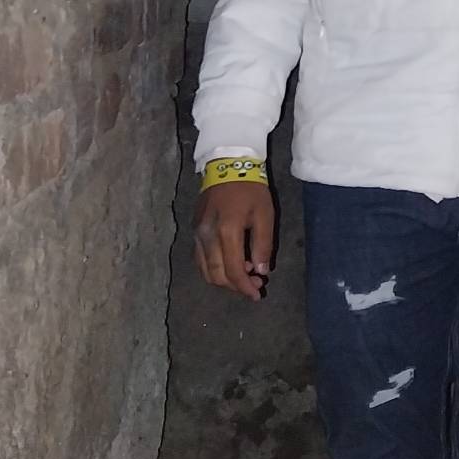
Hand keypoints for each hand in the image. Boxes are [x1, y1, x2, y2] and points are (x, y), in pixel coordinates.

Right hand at [194, 181, 275, 301]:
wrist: (227, 164)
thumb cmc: (250, 189)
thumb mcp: (265, 214)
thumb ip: (263, 244)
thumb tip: (261, 270)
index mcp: (226, 231)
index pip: (233, 270)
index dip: (245, 287)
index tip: (257, 294)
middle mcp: (206, 236)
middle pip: (216, 275)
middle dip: (236, 286)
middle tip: (255, 285)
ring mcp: (196, 234)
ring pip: (205, 271)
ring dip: (224, 280)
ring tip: (244, 276)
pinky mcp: (193, 231)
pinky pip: (200, 260)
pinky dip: (213, 270)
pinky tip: (228, 266)